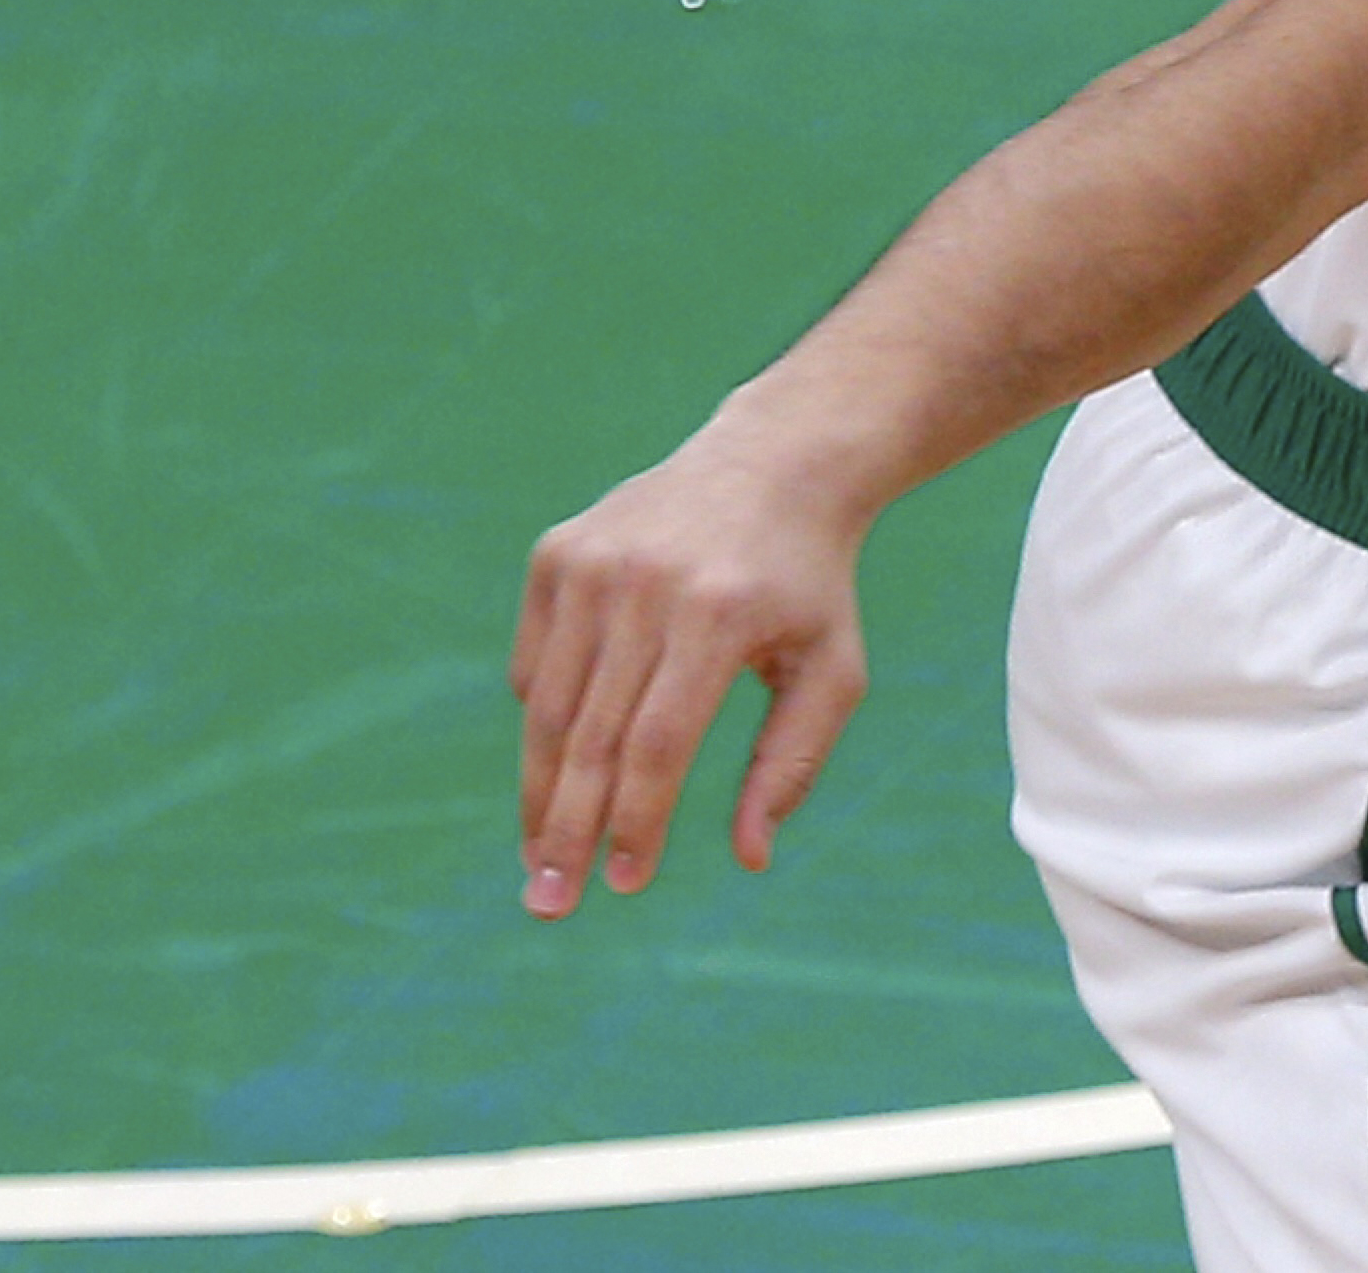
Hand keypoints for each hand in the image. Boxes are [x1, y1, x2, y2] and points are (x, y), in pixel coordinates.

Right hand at [511, 421, 877, 918]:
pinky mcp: (556, 553)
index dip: (635, 820)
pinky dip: (544, 719)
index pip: (657, 743)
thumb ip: (793, 763)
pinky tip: (565, 759)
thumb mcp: (833, 668)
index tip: (626, 884)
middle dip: (566, 830)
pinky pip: (535, 664)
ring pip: (546, 708)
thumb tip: (749, 859)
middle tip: (549, 904)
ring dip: (538, 793)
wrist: (775, 463)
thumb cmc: (810, 585)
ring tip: (540, 860)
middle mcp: (645, 583)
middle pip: (589, 735)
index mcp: (719, 611)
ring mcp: (591, 562)